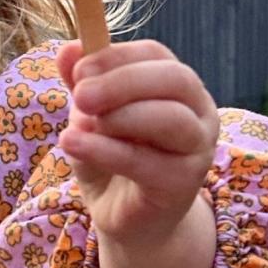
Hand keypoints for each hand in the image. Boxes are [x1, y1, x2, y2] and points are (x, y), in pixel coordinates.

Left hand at [56, 39, 219, 249]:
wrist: (126, 219)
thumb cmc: (111, 159)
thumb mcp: (90, 117)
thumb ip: (83, 84)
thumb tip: (68, 48)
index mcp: (177, 86)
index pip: (156, 54)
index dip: (115, 56)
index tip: (77, 70)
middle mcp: (199, 112)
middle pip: (174, 79)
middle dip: (121, 82)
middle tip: (79, 96)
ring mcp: (197, 149)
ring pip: (171, 118)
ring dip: (119, 116)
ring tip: (77, 125)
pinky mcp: (184, 184)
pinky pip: (145, 161)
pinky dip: (104, 150)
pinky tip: (71, 144)